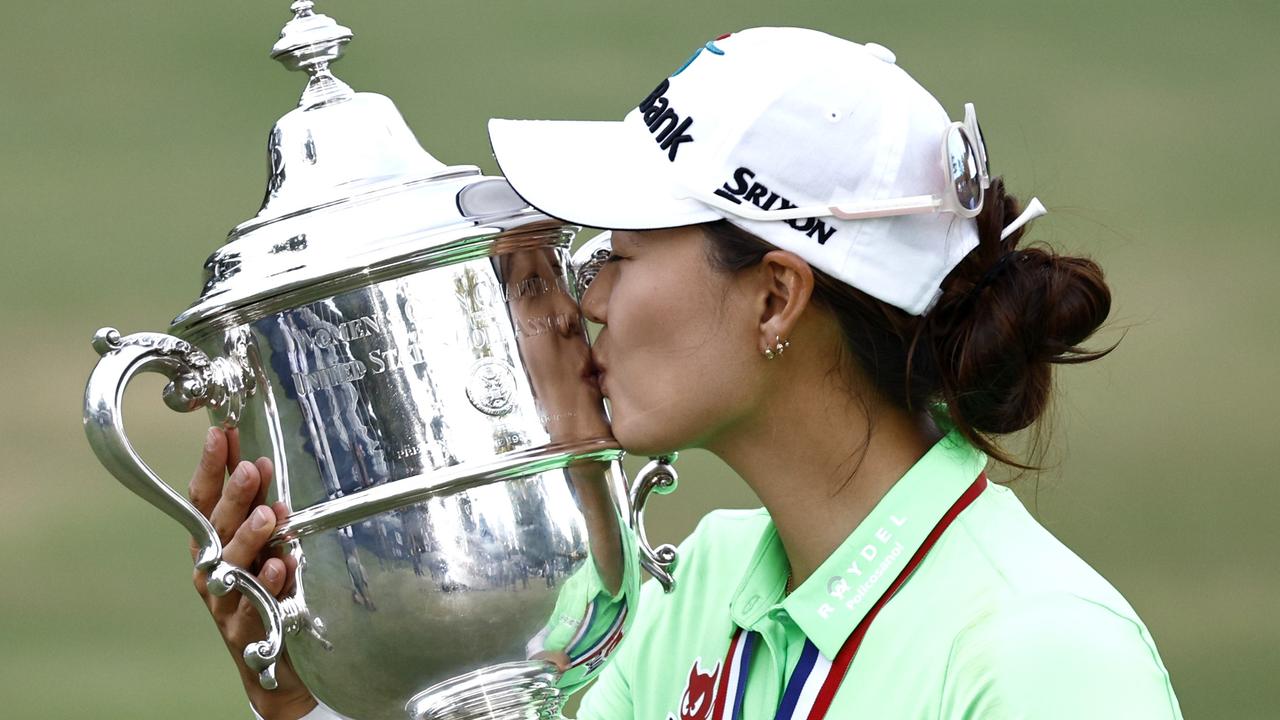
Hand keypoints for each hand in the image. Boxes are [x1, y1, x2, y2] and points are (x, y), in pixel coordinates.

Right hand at [188, 427, 317, 719]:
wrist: (276, 661)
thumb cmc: (267, 590)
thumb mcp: (262, 543)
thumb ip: (259, 504)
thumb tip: (260, 459)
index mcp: (212, 542)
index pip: (204, 498)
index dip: (211, 466)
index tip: (221, 432)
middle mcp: (211, 568)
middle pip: (217, 526)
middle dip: (233, 495)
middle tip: (252, 468)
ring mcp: (226, 601)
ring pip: (231, 565)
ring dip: (249, 537)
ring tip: (267, 513)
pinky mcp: (248, 631)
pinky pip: (256, 605)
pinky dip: (268, 584)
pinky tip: (280, 566)